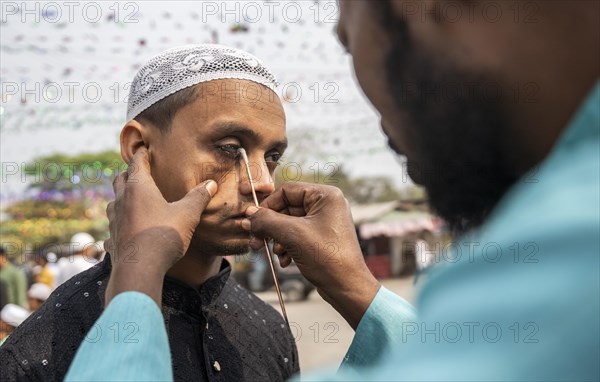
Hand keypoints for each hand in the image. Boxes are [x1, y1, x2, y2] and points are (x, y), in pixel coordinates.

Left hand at [104, 147, 217, 305]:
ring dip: (122, 197)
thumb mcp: (187, 214)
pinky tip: (125, 230)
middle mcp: (122, 200)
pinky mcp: (112, 238)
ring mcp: (114, 220)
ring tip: (132, 200)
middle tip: (139, 172)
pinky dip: (119, 223)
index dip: (141, 153)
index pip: (137, 162)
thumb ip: (199, 197)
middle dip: (129, 173)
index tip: (144, 147)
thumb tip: (210, 184)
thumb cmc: (163, 236)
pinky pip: (113, 226)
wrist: (139, 269)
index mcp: (138, 187)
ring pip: (114, 201)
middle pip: (120, 179)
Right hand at [242, 182, 379, 328]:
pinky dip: (287, 247)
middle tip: (256, 242)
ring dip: (278, 239)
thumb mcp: (292, 235)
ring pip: (289, 224)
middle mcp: (327, 205)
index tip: (253, 221)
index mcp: (326, 196)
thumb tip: (249, 215)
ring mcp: (325, 222)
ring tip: (276, 254)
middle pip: (287, 208)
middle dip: (271, 227)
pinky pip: (297, 235)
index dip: (267, 205)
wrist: (347, 287)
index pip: (287, 191)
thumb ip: (267, 221)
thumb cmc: (327, 258)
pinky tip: (286, 260)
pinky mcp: (321, 238)